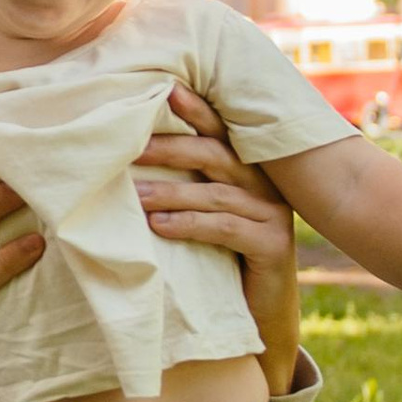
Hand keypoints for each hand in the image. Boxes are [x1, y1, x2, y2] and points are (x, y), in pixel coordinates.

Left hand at [135, 85, 300, 387]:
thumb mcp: (204, 216)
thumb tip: (128, 161)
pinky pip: (225, 228)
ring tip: (133, 194)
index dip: (195, 108)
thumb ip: (186, 185)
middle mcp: (265, 184)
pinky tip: (158, 226)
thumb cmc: (223, 260)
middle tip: (128, 145)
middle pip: (214, 153)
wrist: (260, 315)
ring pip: (215, 192)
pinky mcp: (272, 246)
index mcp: (248, 169)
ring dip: (170, 191)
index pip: (220, 130)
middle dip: (170, 146)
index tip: (164, 87)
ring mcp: (273, 213)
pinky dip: (189, 224)